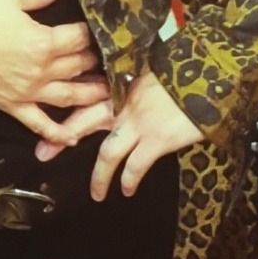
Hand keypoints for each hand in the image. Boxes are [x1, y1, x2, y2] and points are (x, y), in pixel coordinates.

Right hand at [0, 0, 107, 149]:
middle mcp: (41, 71)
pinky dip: (57, 133)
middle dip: (95, 62)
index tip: (102, 32)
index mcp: (44, 42)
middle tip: (110, 61)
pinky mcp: (13, 106)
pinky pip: (39, 124)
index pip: (80, 39)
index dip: (92, 34)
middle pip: (78, 67)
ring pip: (68, 97)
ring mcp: (28, 92)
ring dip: (90, 96)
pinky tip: (72, 139)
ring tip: (108, 94)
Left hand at [33, 71, 205, 199]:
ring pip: (106, 153)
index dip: (71, 106)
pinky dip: (128, 179)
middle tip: (43, 154)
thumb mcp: (159, 65)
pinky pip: (134, 166)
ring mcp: (139, 121)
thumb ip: (142, 78)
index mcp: (125, 80)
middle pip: (84, 120)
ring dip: (99, 176)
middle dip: (61, 138)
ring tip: (97, 193)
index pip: (88, 92)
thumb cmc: (191, 67)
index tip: (54, 118)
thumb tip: (137, 87)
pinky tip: (126, 189)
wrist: (215, 73)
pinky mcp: (156, 139)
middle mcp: (125, 100)